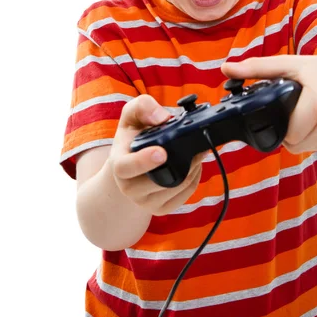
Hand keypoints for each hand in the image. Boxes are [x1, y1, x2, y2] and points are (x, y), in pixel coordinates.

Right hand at [109, 95, 206, 215]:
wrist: (130, 163)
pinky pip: (184, 196)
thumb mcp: (132, 115)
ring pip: (175, 189)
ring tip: (197, 152)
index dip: (143, 161)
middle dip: (182, 165)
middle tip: (196, 149)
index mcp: (119, 164)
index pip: (126, 167)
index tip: (162, 152)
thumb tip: (162, 117)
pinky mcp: (161, 209)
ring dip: (192, 169)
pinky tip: (194, 165)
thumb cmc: (132, 137)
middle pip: (158, 181)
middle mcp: (129, 187)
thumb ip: (143, 107)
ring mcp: (145, 201)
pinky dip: (195, 179)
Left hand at [222, 49, 316, 152]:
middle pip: (294, 141)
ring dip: (301, 136)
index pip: (287, 131)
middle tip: (294, 111)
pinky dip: (315, 138)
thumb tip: (225, 69)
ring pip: (306, 147)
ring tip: (308, 114)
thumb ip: (258, 68)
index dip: (278, 124)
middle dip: (289, 130)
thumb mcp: (292, 65)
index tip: (279, 113)